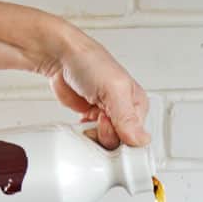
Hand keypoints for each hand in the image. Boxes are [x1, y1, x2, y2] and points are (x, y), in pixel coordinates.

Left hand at [45, 23, 149, 149]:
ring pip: (104, 143)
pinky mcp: (91, 119)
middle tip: (98, 118)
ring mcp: (107, 117)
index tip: (108, 125)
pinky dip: (84, 133)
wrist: (61, 58)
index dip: (121, 137)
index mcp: (137, 105)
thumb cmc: (90, 63)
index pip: (137, 137)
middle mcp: (124, 113)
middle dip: (105, 135)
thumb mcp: (114, 89)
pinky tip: (83, 121)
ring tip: (89, 118)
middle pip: (119, 143)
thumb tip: (141, 140)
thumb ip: (127, 117)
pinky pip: (91, 138)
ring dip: (93, 135)